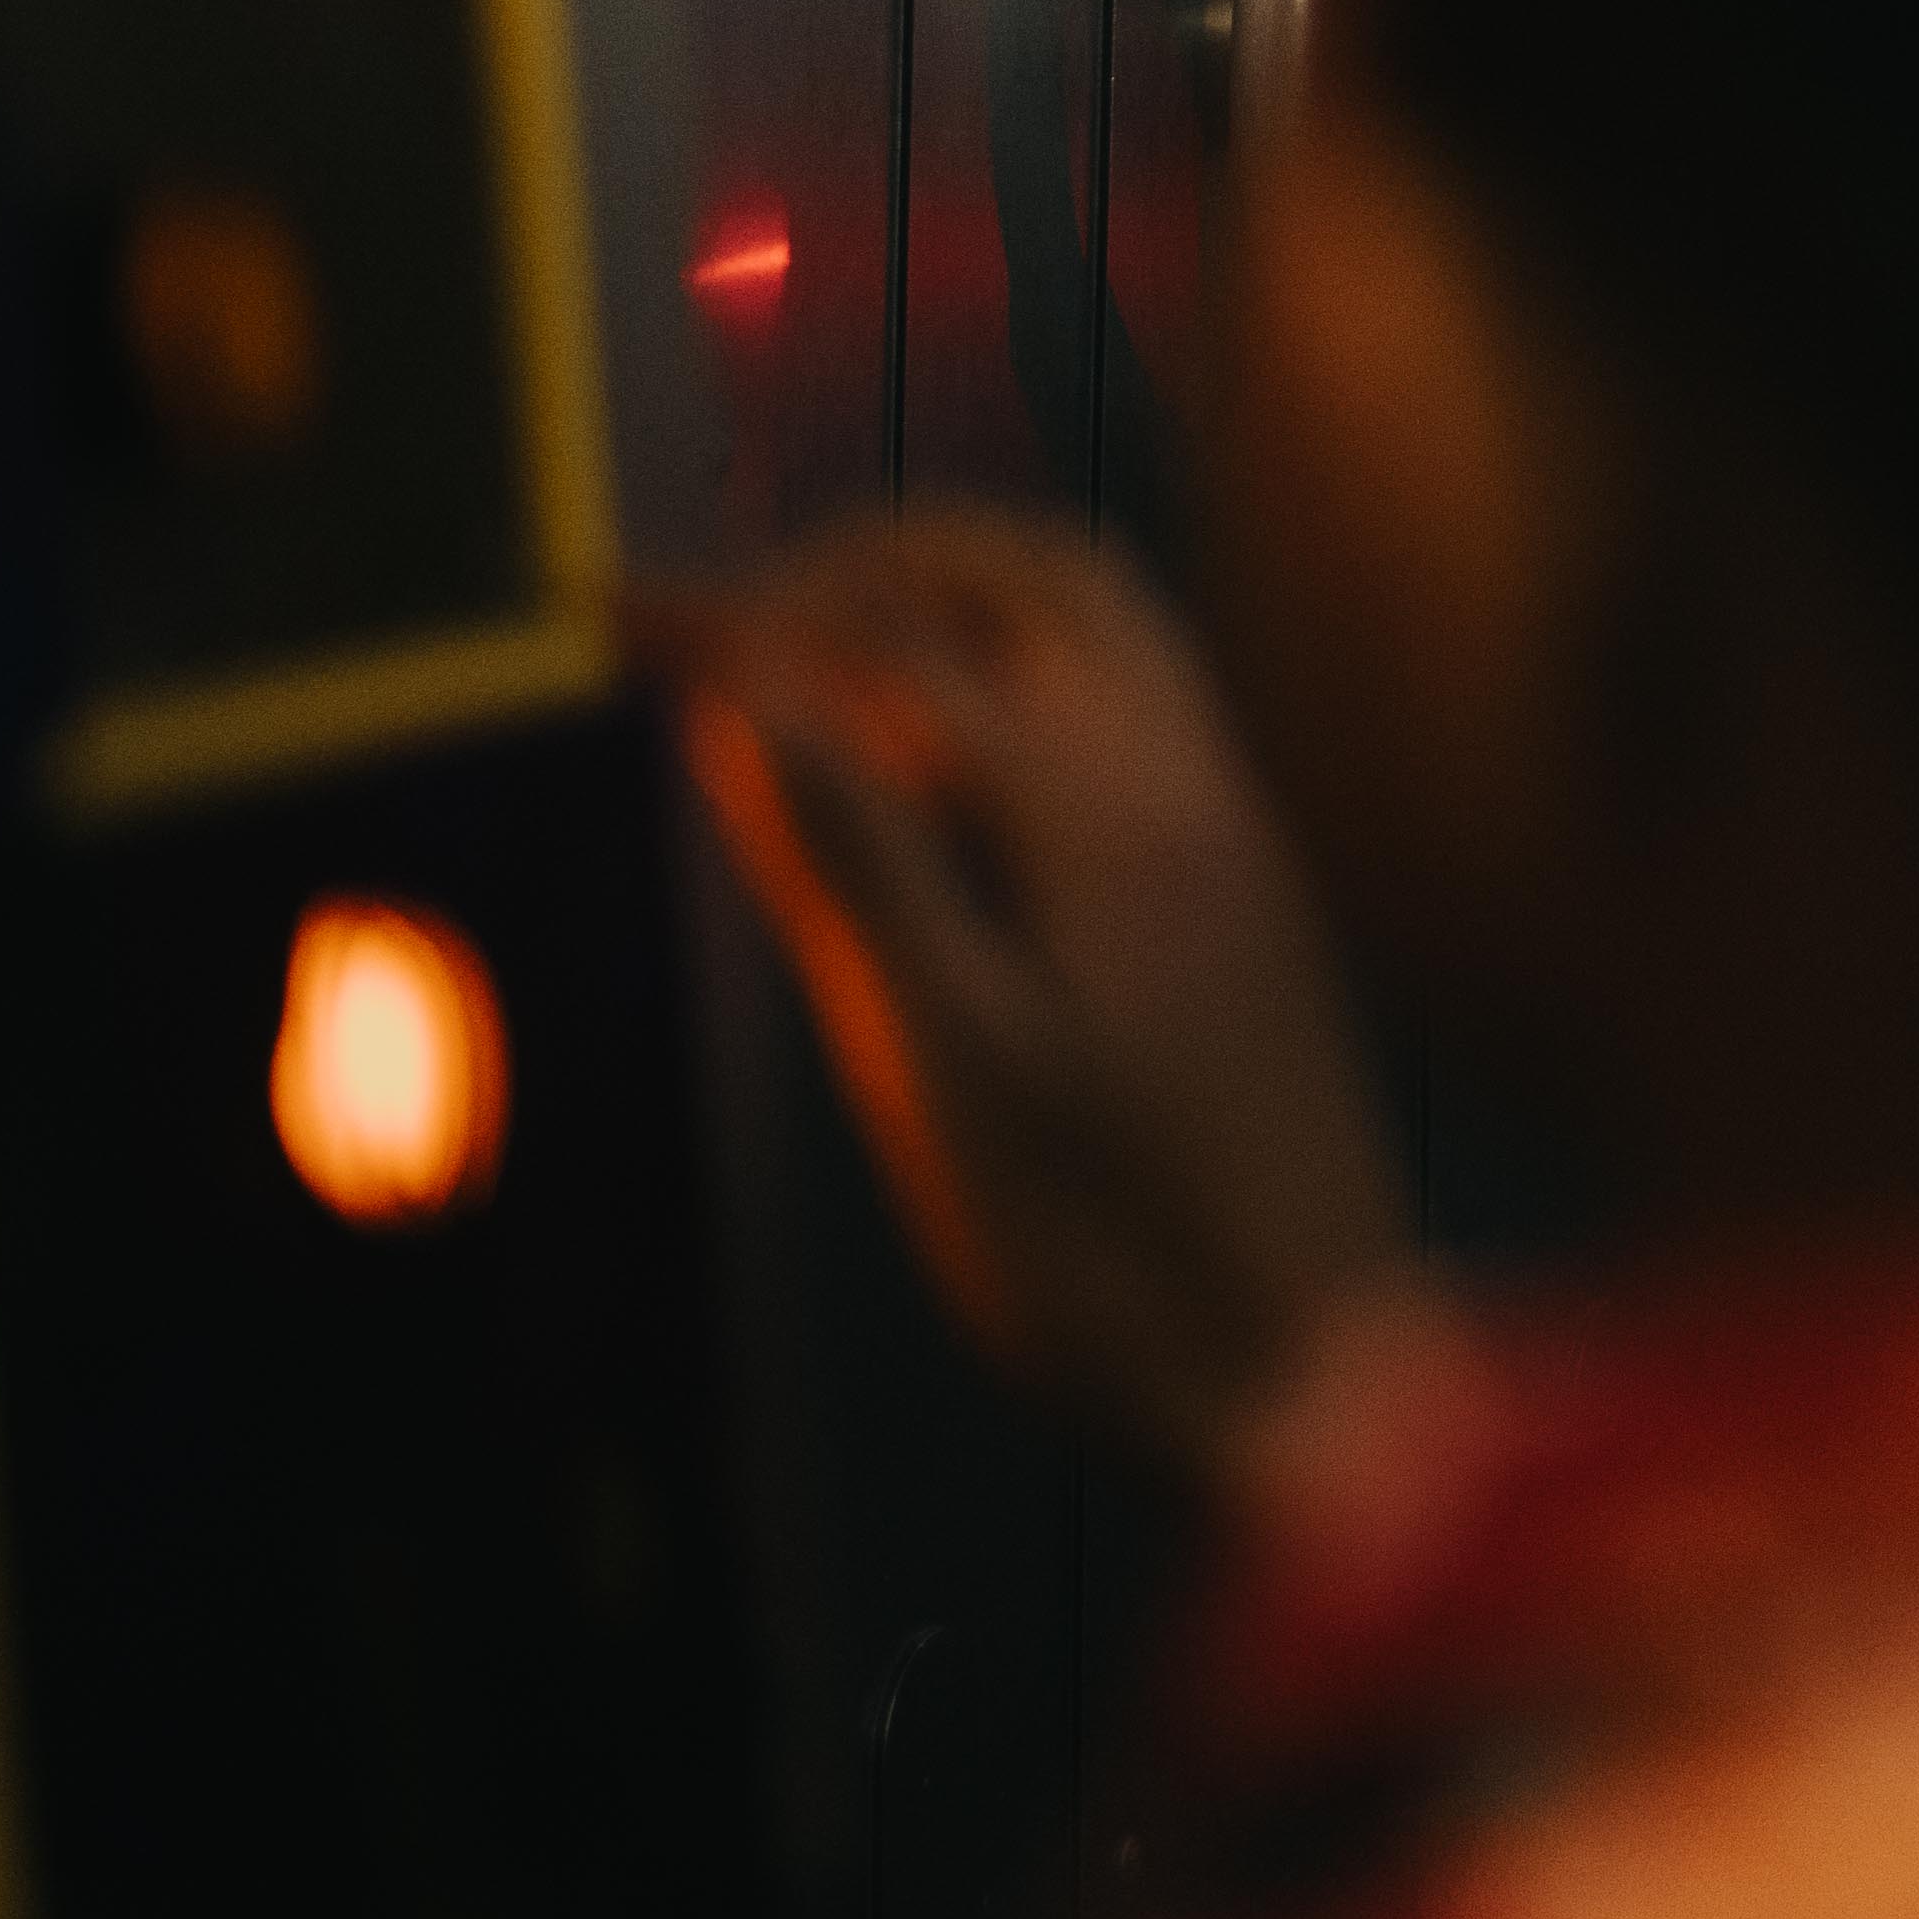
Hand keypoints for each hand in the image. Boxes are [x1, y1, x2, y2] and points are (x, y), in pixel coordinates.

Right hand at [650, 511, 1425, 1479]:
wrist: (1315, 1363)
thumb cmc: (1113, 1244)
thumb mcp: (949, 1064)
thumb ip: (858, 868)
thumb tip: (751, 699)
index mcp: (1109, 813)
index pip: (894, 652)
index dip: (740, 618)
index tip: (603, 607)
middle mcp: (1191, 782)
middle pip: (1033, 575)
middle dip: (870, 555)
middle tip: (720, 602)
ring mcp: (1237, 827)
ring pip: (1103, 629)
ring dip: (955, 599)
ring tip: (809, 649)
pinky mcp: (1248, 887)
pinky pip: (1139, 707)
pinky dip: (1022, 673)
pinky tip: (936, 757)